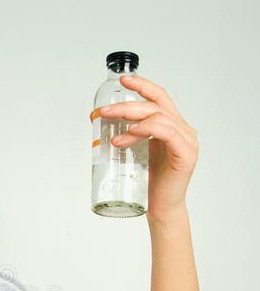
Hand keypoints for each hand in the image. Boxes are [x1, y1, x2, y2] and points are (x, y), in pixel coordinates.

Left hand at [91, 74, 198, 221]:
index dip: (142, 85)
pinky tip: (129, 135)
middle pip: (155, 105)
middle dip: (127, 105)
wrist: (162, 209)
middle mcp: (184, 129)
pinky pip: (166, 132)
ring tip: (111, 134)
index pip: (159, 98)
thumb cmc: (150, 183)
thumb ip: (133, 134)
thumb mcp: (139, 151)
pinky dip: (146, 129)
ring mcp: (187, 141)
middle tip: (104, 112)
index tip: (122, 81)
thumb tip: (105, 120)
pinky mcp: (186, 154)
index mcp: (174, 126)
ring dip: (131, 119)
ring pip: (158, 117)